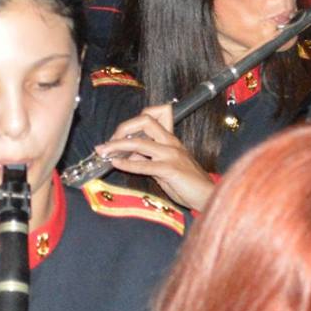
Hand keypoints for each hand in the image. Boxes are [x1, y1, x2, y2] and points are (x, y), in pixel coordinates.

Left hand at [96, 103, 215, 209]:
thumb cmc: (188, 184)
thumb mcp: (165, 167)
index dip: (132, 122)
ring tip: (103, 151)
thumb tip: (127, 157)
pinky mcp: (170, 169)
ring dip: (117, 145)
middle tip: (107, 143)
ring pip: (140, 142)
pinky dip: (127, 164)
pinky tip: (116, 163)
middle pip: (144, 121)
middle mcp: (171, 142)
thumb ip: (148, 159)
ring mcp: (171, 154)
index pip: (153, 115)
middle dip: (122, 128)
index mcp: (170, 139)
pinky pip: (145, 164)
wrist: (208, 195)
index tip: (118, 135)